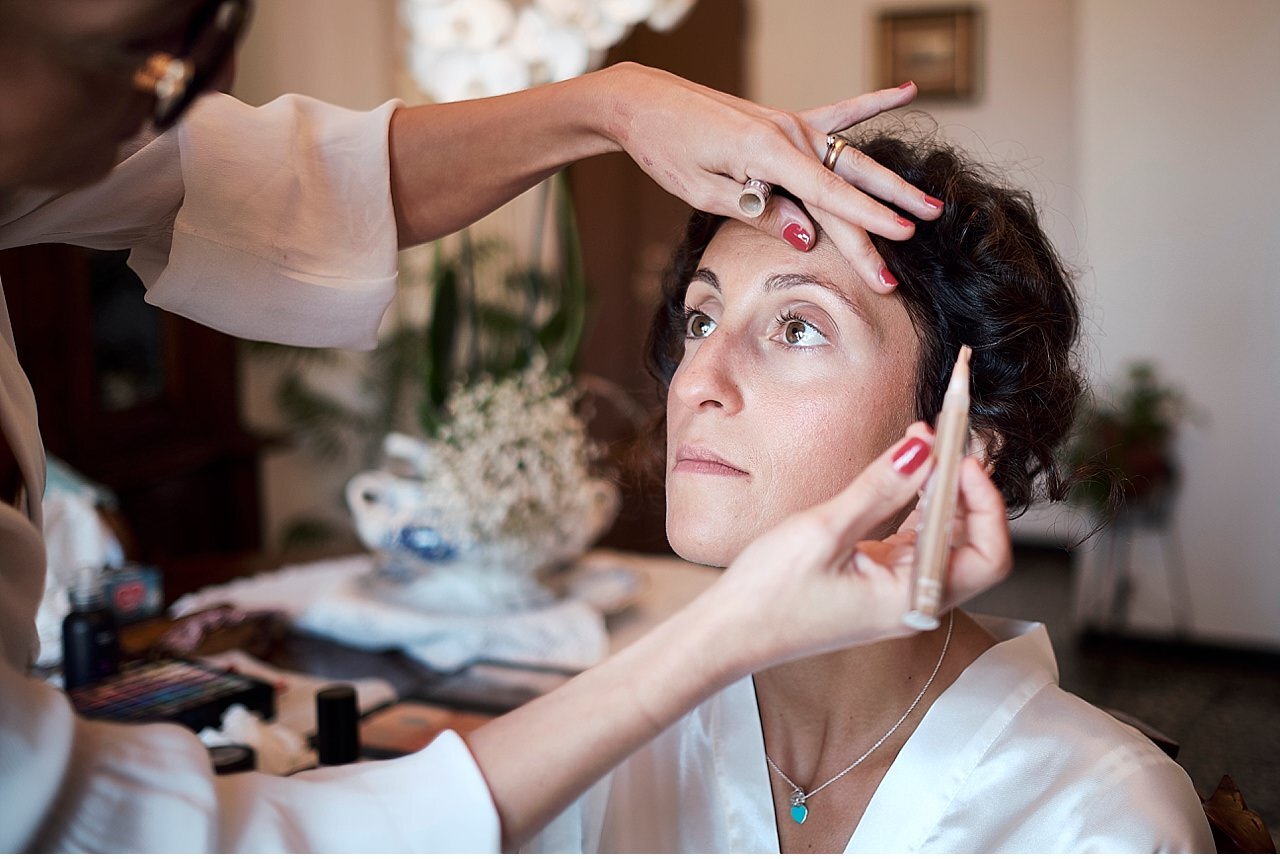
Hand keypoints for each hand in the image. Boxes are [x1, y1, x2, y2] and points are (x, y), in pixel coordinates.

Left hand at [600, 64, 941, 293]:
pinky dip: (871, 103)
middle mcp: (786, 133)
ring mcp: (788, 123)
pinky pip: (835, 113)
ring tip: (931, 206)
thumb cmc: (667, 149)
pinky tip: (907, 89)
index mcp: (766, 152)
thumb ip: (759, 211)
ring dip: (889, 184)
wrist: (645, 102)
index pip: (827, 196)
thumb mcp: (704, 192)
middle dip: (880, 220)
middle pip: (843, 186)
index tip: (901, 240)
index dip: (867, 221)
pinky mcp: (782, 120)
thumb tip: (808, 235)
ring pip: (848, 160)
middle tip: (914, 248)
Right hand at [700, 423, 1010, 673]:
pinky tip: (903, 471)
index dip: (983, 500)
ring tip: (923, 441)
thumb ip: (879, 488)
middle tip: (948, 437)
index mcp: (912, 600)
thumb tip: (923, 448)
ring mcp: (895, 592)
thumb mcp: (824, 532)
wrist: (727, 633)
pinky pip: (911, 539)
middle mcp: (914, 601)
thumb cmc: (768, 597)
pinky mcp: (874, 581)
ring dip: (938, 490)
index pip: (986, 552)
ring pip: (942, 536)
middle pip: (970, 542)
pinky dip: (914, 504)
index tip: (960, 455)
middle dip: (965, 487)